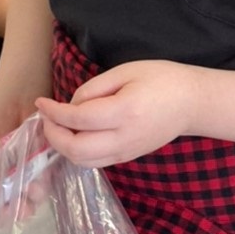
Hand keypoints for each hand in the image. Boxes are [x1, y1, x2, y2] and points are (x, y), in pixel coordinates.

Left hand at [34, 60, 199, 166]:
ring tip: (57, 127)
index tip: (41, 102)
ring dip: (63, 147)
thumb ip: (94, 89)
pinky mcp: (128, 158)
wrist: (192, 103)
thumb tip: (70, 106)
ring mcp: (127, 152)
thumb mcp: (126, 71)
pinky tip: (75, 135)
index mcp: (125, 111)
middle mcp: (125, 138)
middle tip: (46, 118)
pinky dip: (77, 153)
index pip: (78, 119)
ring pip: (83, 161)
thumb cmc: (161, 79)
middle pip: (76, 149)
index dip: (54, 113)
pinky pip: (95, 162)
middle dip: (53, 135)